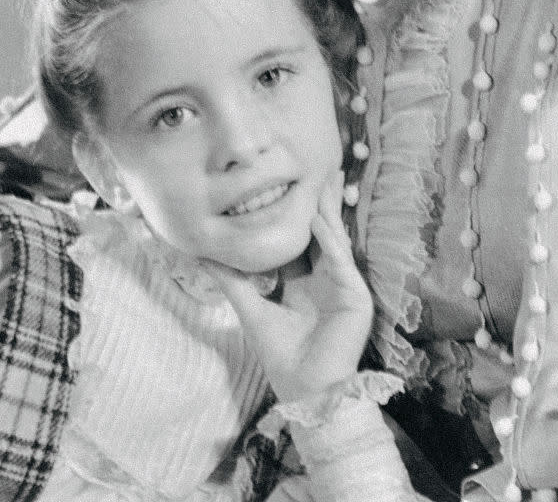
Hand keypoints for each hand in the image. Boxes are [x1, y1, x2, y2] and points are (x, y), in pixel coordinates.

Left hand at [205, 170, 372, 402]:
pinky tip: (318, 221)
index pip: (301, 239)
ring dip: (326, 211)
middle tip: (312, 167)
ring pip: (334, 239)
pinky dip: (329, 240)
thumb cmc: (282, 354)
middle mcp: (326, 277)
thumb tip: (202, 256)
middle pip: (321, 232)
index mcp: (305, 280)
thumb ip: (231, 280)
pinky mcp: (356, 294)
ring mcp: (343, 284)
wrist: (306, 390)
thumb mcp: (251, 309)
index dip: (293, 214)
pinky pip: (341, 260)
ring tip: (320, 181)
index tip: (283, 183)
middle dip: (316, 202)